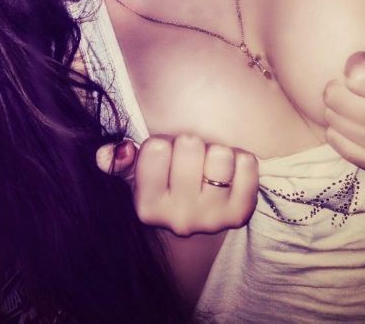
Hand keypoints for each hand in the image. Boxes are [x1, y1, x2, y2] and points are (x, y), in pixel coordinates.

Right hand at [96, 134, 258, 235]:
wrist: (198, 219)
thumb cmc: (165, 186)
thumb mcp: (136, 175)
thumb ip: (117, 161)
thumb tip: (122, 149)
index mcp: (148, 207)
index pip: (156, 148)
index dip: (162, 144)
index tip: (165, 158)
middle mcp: (179, 218)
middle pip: (190, 145)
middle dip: (190, 144)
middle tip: (189, 160)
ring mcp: (212, 219)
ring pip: (220, 154)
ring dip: (216, 151)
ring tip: (209, 165)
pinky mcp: (240, 214)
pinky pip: (247, 163)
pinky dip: (240, 159)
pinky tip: (229, 172)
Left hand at [323, 25, 364, 177]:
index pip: (358, 75)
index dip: (357, 64)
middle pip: (340, 100)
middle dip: (340, 85)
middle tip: (354, 83)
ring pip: (336, 121)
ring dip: (336, 106)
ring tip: (353, 99)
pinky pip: (337, 142)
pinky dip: (337, 128)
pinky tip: (352, 120)